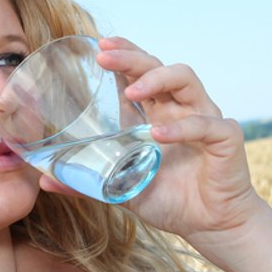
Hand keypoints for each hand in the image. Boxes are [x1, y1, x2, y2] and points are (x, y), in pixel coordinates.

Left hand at [41, 36, 264, 245]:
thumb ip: (88, 183)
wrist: (210, 226)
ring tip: (131, 91)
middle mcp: (181, 109)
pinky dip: (182, 128)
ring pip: (185, 79)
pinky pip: (206, 125)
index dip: (123, 53)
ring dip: (157, 79)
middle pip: (158, 66)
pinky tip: (158, 134)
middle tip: (104, 56)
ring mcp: (205, 119)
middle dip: (131, 57)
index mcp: (158, 113)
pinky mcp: (226, 138)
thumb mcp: (122, 190)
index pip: (140, 71)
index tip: (99, 45)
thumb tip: (45, 182)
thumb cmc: (171, 201)